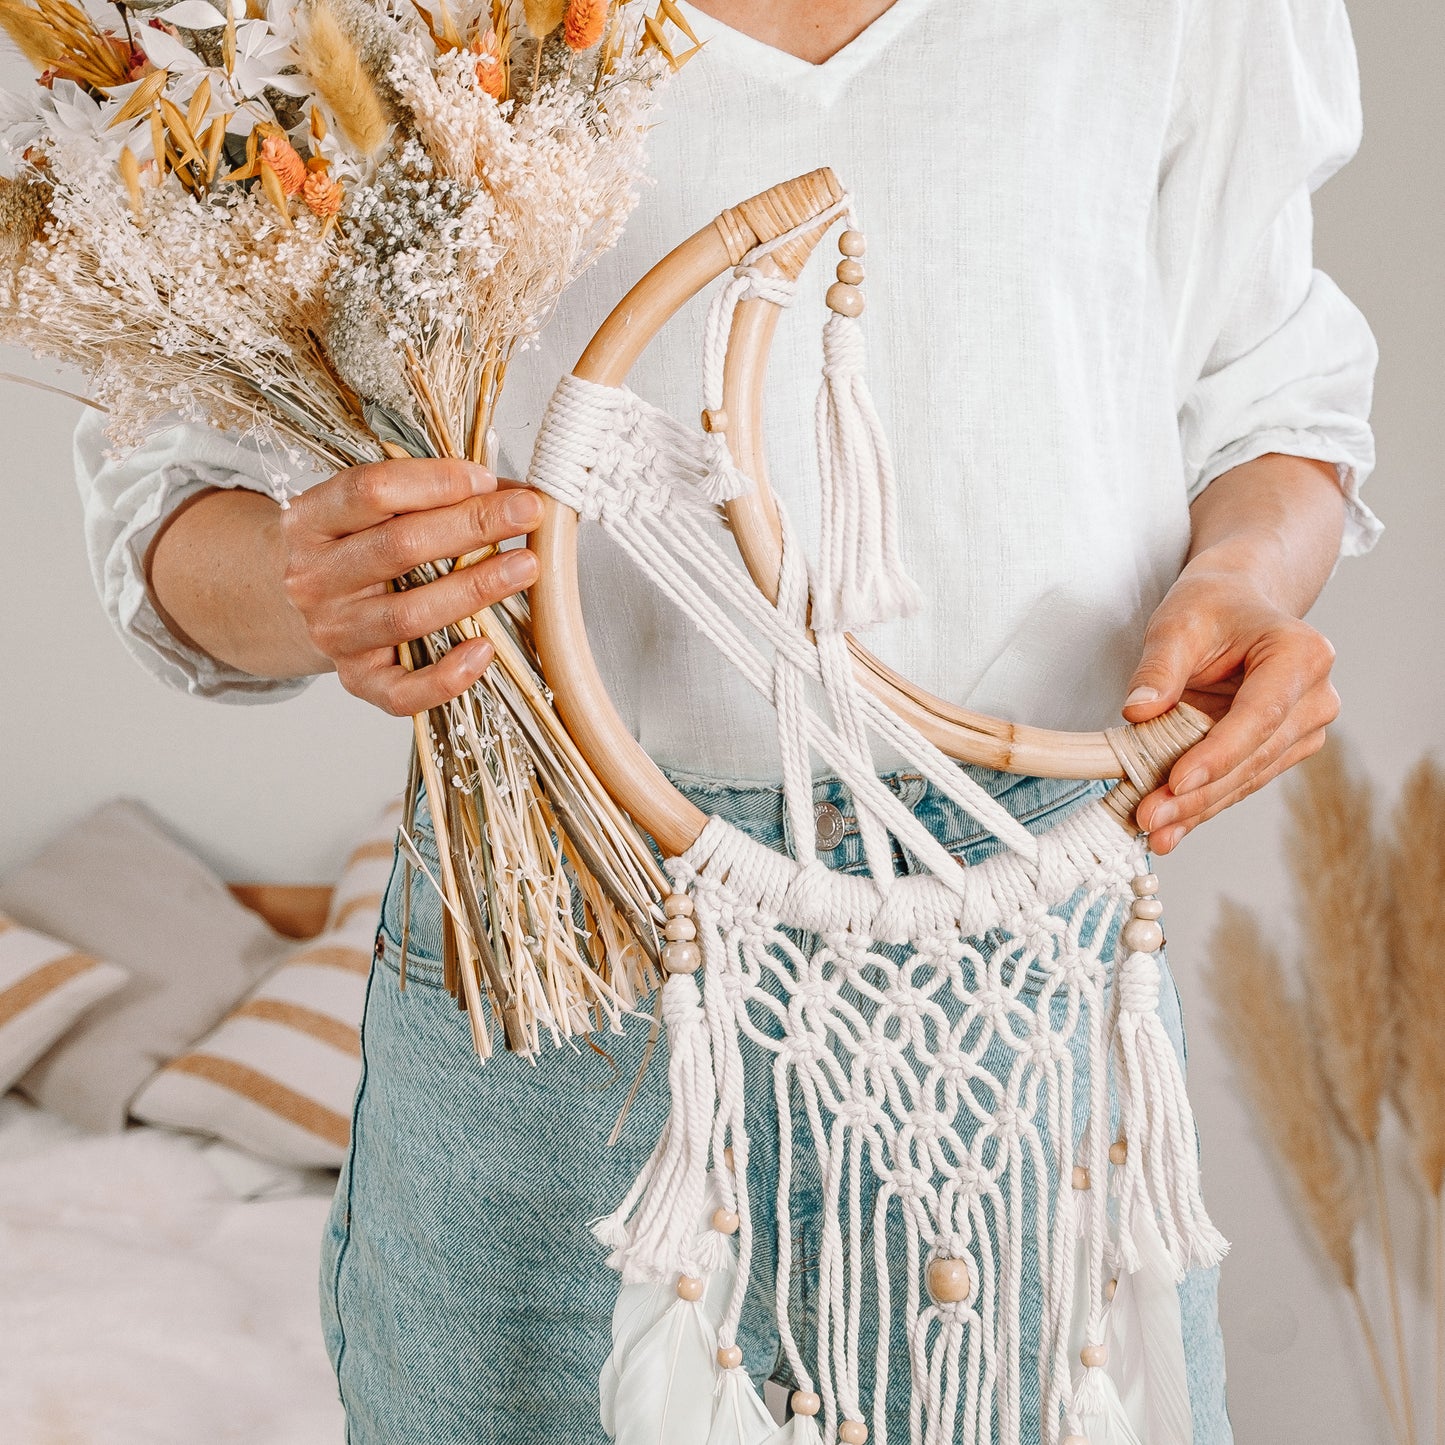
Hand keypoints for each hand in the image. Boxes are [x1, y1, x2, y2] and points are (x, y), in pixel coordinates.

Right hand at [279, 457, 542, 715]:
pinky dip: (447, 676)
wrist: (302, 608)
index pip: (370, 491)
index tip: (488, 479)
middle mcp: (312, 578)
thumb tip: (512, 493)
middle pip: (398, 546)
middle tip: (527, 512)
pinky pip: (403, 691)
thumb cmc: (357, 550)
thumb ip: (432, 495)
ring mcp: (333, 633)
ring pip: (409, 614)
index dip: (435, 481)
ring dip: (475, 588)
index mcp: (310, 522)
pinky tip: (484, 650)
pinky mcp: (358, 679)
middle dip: (472, 525)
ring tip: (525, 566)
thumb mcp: (373, 512)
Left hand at [1121, 564, 1339, 853]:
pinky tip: (1171, 829)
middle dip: (1199, 793)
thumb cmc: (1210, 607)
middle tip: (1149, 816)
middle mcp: (1316, 696)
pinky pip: (1241, 782)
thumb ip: (1159, 667)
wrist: (1236, 606)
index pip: (1259, 715)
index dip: (1218, 754)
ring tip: (1154, 830)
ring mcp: (1305, 727)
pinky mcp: (1283, 749)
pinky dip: (1203, 804)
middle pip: (1254, 756)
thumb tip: (1137, 712)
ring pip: (1248, 778)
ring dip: (1199, 808)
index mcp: (1302, 655)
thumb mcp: (1177, 623)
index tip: (1176, 782)